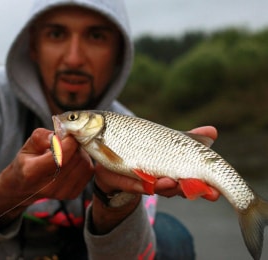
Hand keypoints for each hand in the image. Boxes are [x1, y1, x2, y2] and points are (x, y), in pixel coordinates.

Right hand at [0, 128, 93, 227]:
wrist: (24, 187)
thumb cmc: (26, 163)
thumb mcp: (27, 146)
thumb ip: (41, 137)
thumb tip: (60, 136)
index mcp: (32, 172)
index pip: (61, 156)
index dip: (69, 142)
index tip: (68, 135)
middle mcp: (48, 186)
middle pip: (75, 159)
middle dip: (75, 145)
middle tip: (68, 141)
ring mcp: (62, 193)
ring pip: (84, 165)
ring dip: (81, 153)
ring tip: (70, 151)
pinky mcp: (72, 194)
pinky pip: (88, 172)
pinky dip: (84, 162)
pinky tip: (73, 160)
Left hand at [94, 126, 219, 200]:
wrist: (115, 155)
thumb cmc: (148, 150)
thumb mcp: (170, 142)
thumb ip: (190, 139)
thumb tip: (213, 131)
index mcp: (176, 174)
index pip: (194, 183)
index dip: (205, 189)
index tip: (215, 193)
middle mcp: (162, 182)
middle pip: (177, 190)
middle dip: (188, 190)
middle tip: (200, 190)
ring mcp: (144, 182)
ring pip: (156, 188)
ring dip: (165, 187)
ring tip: (172, 182)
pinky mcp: (124, 180)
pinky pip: (133, 184)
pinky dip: (141, 184)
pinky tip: (148, 183)